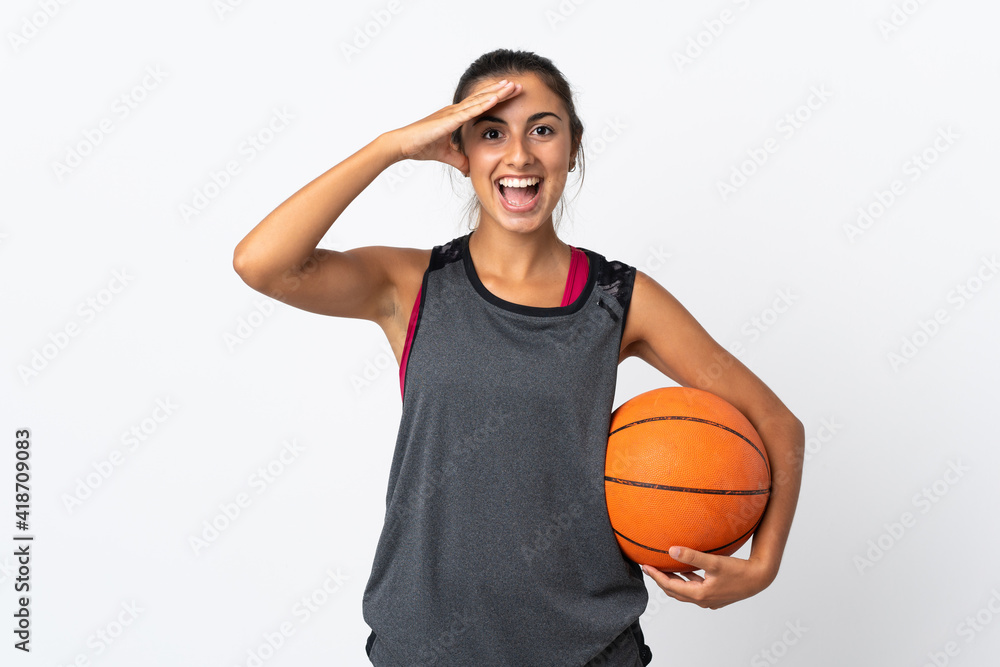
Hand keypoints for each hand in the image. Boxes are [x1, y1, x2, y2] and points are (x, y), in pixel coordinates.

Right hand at [388, 79, 521, 175]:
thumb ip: (459, 160)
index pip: (480, 105)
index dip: (496, 98)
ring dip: (496, 92)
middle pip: (483, 97)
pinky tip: (496, 97)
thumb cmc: (419, 146)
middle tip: (518, 84)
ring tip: (512, 85)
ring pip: (479, 100)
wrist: (402, 145)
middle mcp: (455, 110)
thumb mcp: (446, 155)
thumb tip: (470, 170)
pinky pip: (470, 110)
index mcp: (455, 116)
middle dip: (501, 91)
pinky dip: (484, 103)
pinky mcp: (448, 119)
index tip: (510, 94)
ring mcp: (452, 113)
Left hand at [639, 546, 776, 609]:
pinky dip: (687, 581)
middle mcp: (703, 600)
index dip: (655, 576)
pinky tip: (687, 571)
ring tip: (664, 569)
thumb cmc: (739, 571)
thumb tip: (671, 550)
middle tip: (650, 568)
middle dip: (661, 580)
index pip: (670, 586)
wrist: (760, 578)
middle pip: (675, 591)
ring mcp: (710, 600)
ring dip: (674, 581)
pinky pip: (695, 590)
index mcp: (699, 594)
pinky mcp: (716, 596)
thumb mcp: (714, 562)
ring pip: (685, 591)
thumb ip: (692, 556)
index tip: (645, 566)